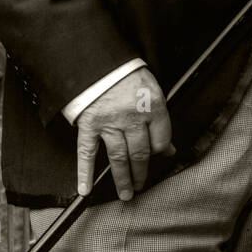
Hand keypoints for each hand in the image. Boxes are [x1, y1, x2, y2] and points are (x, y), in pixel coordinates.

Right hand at [75, 66, 174, 200]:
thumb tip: (167, 148)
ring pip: (119, 157)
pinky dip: (85, 172)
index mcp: (152, 105)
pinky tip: (85, 188)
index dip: (161, 150)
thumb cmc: (125, 73)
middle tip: (142, 185)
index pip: (161, 139)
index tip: (159, 156)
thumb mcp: (150, 89)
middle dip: (142, 172)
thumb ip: (159, 118)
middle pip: (141, 153)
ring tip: (127, 193)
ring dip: (123, 179)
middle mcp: (132, 116)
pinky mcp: (89, 123)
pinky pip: (87, 152)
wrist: (96, 58)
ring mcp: (109, 121)